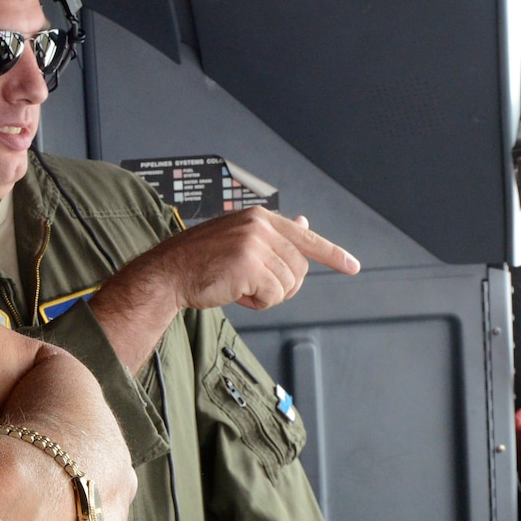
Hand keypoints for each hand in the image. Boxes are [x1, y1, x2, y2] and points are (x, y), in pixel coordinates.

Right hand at [150, 208, 357, 312]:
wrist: (168, 273)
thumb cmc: (200, 260)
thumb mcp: (239, 238)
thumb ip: (273, 234)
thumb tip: (305, 221)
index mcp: (259, 217)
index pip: (306, 236)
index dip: (332, 254)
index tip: (352, 266)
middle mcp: (259, 225)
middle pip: (299, 268)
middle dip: (282, 286)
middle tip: (254, 288)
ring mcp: (254, 243)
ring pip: (288, 284)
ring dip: (267, 296)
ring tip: (240, 287)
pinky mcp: (249, 265)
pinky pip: (274, 296)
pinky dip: (258, 303)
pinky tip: (237, 294)